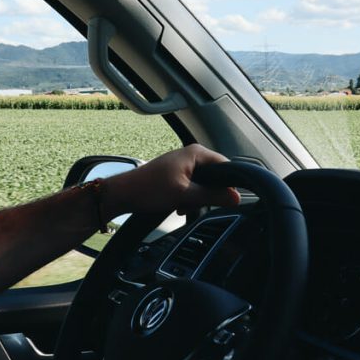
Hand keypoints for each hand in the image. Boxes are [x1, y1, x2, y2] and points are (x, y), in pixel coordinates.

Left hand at [101, 144, 240, 217]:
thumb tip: (236, 197)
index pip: (226, 166)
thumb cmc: (148, 189)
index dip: (228, 184)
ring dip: (196, 199)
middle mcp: (191, 156)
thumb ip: (213, 195)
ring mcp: (183, 165)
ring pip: (203, 185)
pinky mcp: (177, 175)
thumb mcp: (184, 195)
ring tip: (182, 206)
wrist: (123, 194)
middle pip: (215, 177)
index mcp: (196, 153)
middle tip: (196, 204)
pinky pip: (192, 188)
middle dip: (208, 195)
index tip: (225, 199)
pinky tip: (178, 206)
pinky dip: (188, 198)